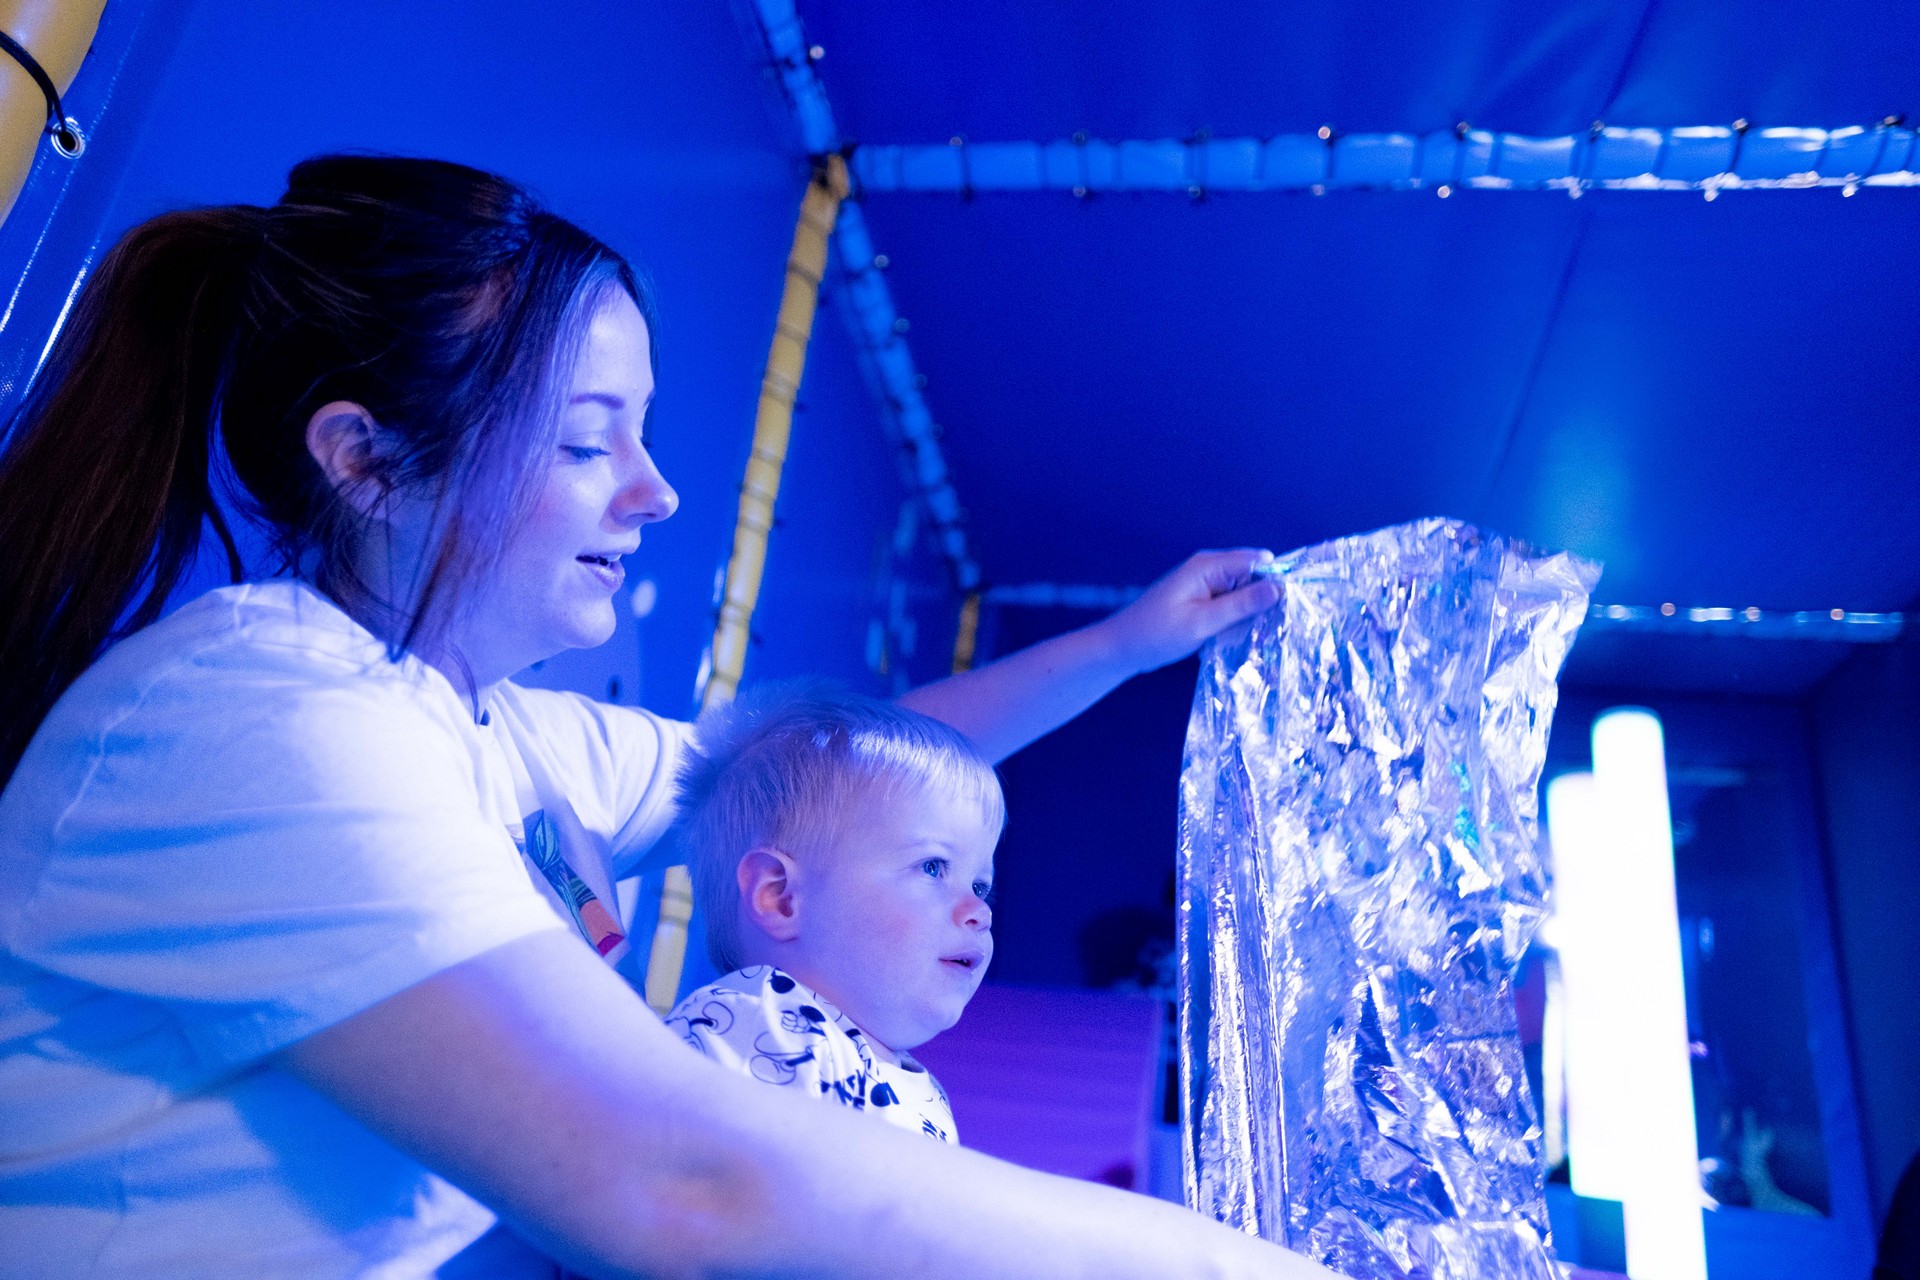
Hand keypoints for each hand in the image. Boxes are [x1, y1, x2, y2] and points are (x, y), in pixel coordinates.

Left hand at [1100, 548, 1282, 674]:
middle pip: (1254, 576)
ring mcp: (1205, 584)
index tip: (1296, 603)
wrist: (1122, 648)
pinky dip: (1237, 619)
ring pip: (1244, 593)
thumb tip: (1279, 588)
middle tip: (1277, 625)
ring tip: (1255, 634)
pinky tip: (1236, 636)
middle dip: (1266, 598)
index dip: (1279, 579)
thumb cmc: (1156, 635)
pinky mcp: (1203, 600)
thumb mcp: (1202, 623)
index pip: (1259, 561)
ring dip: (1251, 612)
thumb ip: (1241, 605)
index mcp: (1207, 565)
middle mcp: (1208, 568)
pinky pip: (1231, 604)